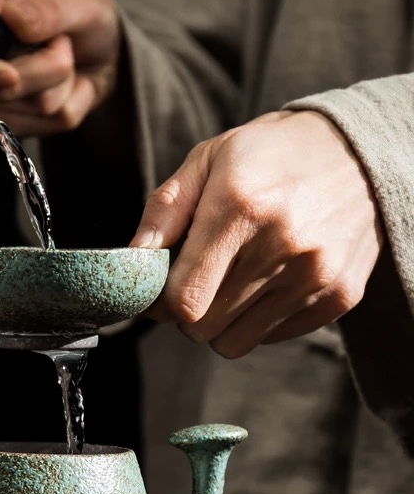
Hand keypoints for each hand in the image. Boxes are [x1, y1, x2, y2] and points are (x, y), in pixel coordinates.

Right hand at [0, 0, 120, 136]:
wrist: (109, 53)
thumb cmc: (83, 16)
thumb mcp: (76, 2)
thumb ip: (47, 10)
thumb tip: (12, 15)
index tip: (8, 74)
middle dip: (38, 72)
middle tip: (63, 45)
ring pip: (24, 112)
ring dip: (60, 86)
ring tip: (67, 59)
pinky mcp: (20, 125)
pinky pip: (48, 125)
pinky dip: (72, 105)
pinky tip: (72, 85)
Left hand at [130, 110, 383, 356]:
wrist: (360, 150)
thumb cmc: (270, 153)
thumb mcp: (208, 159)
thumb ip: (164, 210)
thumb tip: (133, 258)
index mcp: (239, 208)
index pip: (184, 298)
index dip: (160, 304)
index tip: (158, 290)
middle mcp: (281, 246)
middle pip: (204, 327)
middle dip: (187, 311)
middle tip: (196, 280)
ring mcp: (314, 276)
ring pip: (235, 342)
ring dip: (221, 320)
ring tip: (232, 280)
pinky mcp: (338, 296)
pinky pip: (272, 337)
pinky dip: (258, 320)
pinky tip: (267, 281)